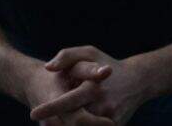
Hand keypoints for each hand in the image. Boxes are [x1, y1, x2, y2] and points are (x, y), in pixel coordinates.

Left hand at [31, 46, 151, 125]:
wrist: (139, 80)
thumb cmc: (108, 64)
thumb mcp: (89, 53)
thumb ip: (67, 56)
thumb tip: (48, 67)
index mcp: (94, 87)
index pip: (69, 102)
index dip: (50, 109)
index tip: (33, 113)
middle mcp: (103, 105)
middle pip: (73, 121)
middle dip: (57, 122)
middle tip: (44, 119)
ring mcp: (110, 119)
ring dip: (68, 124)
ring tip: (58, 119)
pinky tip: (74, 120)